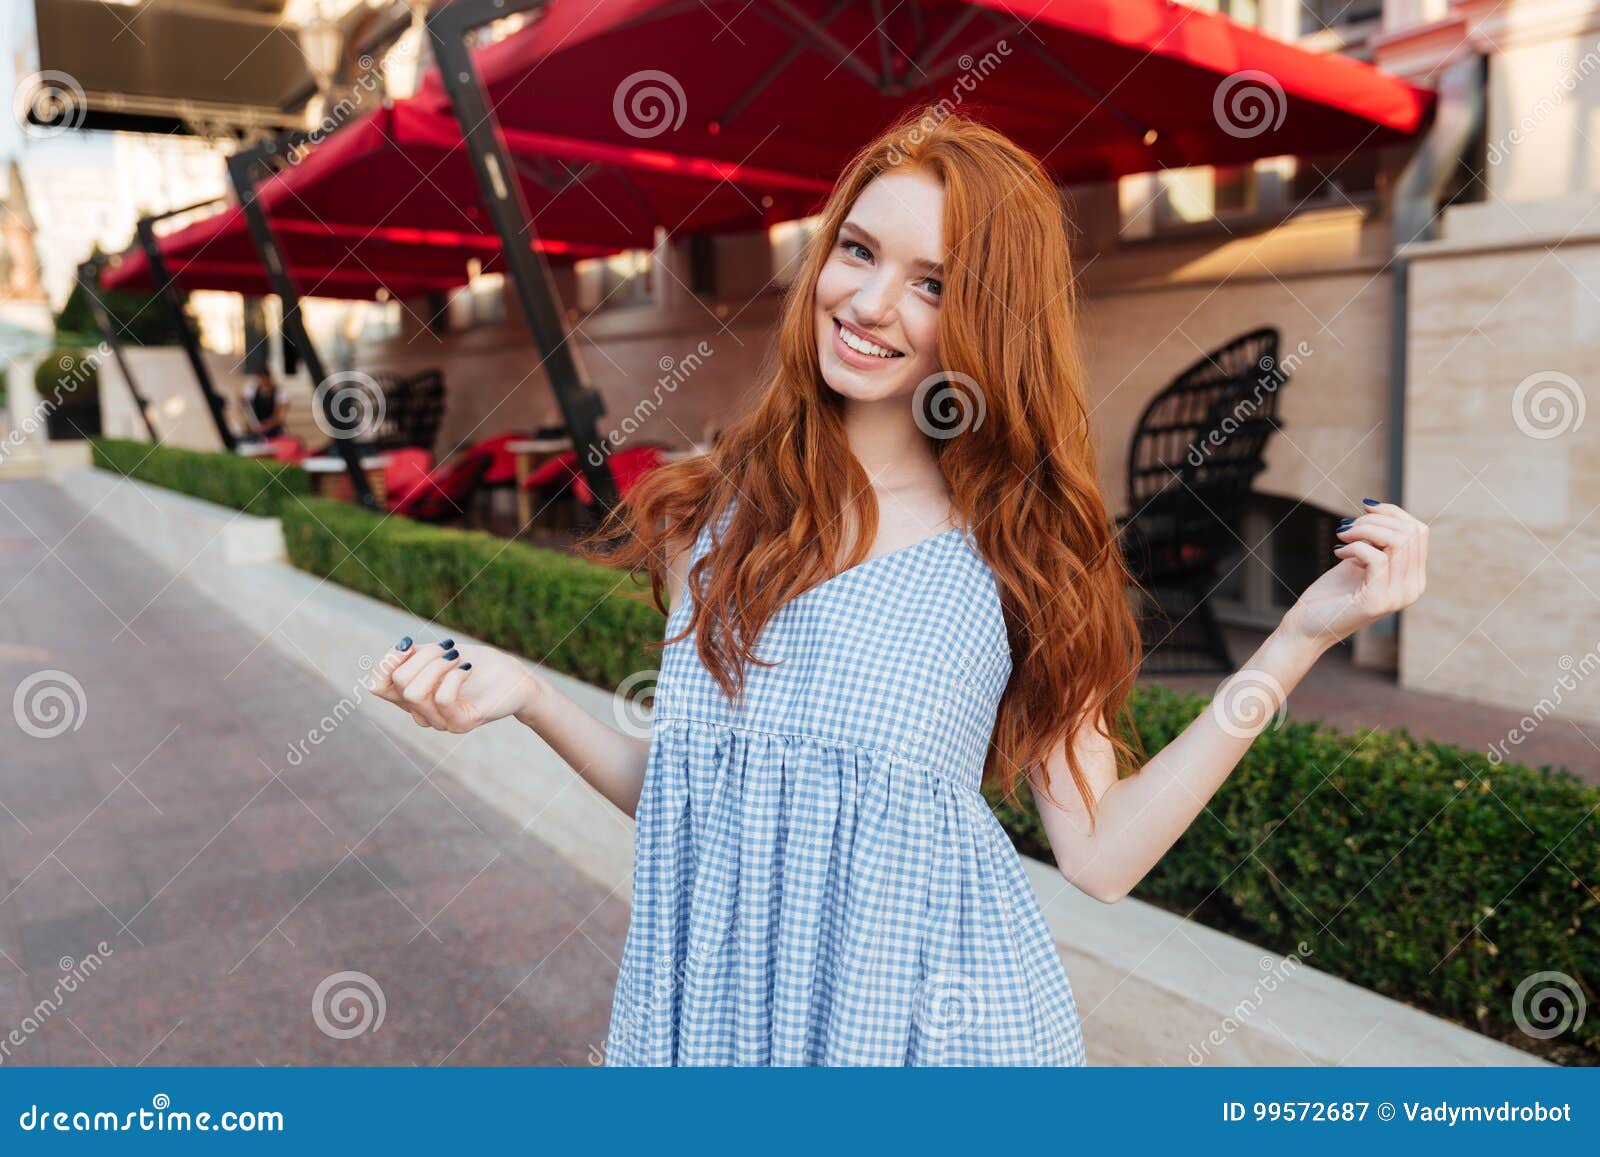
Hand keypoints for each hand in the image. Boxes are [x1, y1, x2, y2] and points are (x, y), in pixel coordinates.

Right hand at [371, 634, 545, 733]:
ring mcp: (440, 722)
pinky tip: (467, 669)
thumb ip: (413, 655)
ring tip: (458, 658)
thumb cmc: (475, 664)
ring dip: (438, 665)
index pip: (378, 686)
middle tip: (449, 649)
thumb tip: (398, 649)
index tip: (409, 645)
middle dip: (423, 656)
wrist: (513, 677)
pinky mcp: (461, 724)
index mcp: (410, 697)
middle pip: (399, 682)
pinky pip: (442, 700)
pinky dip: (454, 676)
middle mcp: (421, 713)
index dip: (388, 662)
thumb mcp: (438, 653)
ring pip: (415, 693)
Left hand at [1282, 500, 1428, 649]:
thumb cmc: (1332, 592)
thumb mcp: (1360, 560)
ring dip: (1364, 530)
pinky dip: (1355, 547)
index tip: (1366, 507)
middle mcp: (1412, 589)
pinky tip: (1338, 553)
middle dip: (1376, 519)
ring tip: (1342, 536)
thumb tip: (1377, 507)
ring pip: (1397, 542)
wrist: (1309, 625)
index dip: (1393, 512)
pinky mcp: (1377, 601)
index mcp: (1413, 578)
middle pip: (1411, 533)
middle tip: (1347, 526)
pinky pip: (1376, 558)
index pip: (1419, 532)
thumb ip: (1377, 540)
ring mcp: (1397, 597)